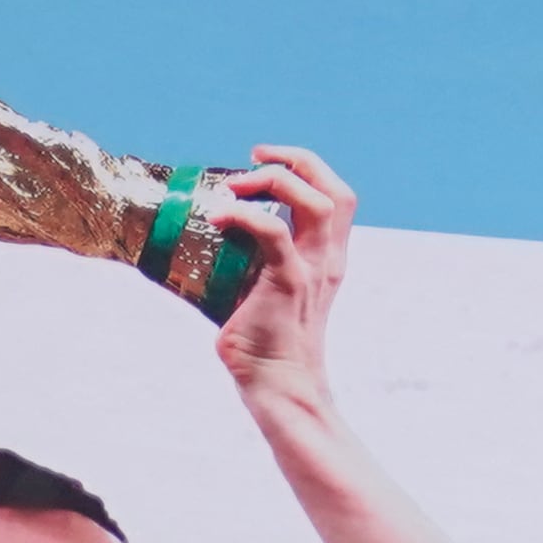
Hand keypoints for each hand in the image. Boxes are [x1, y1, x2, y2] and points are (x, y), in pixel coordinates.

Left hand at [209, 145, 351, 398]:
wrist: (279, 386)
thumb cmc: (264, 344)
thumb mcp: (267, 292)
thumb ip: (253, 264)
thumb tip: (205, 242)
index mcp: (328, 259)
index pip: (336, 198)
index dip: (306, 168)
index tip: (267, 161)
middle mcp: (328, 260)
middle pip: (336, 191)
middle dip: (297, 162)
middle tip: (255, 156)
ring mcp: (313, 270)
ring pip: (316, 203)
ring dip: (275, 182)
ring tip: (238, 185)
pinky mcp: (289, 282)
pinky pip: (274, 233)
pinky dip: (246, 215)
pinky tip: (221, 216)